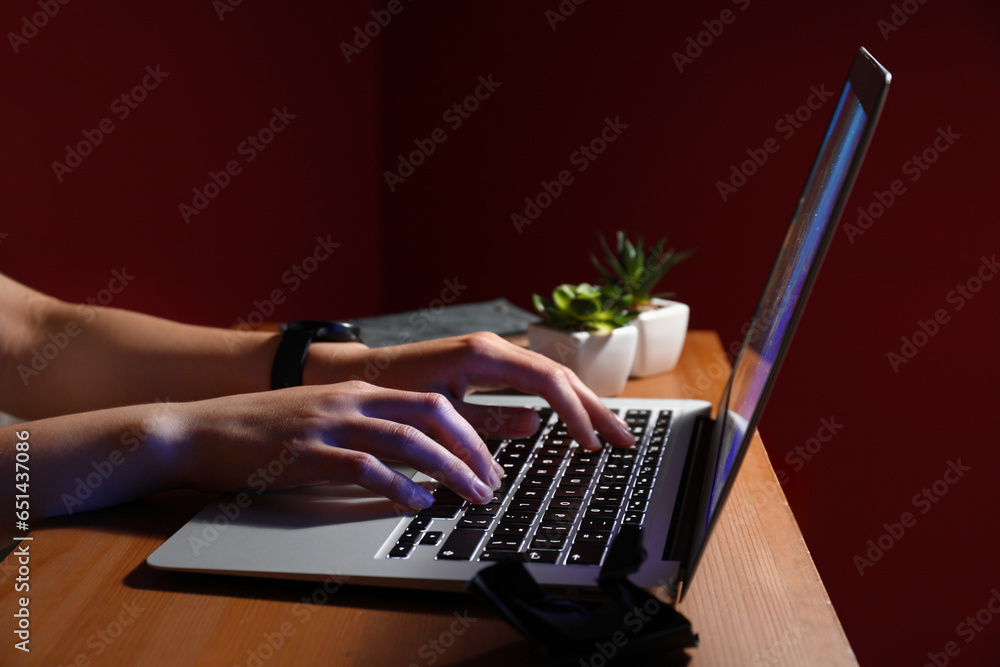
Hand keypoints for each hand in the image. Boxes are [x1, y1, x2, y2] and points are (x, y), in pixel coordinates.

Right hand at [176, 381, 503, 510]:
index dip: (469, 430)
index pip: (432, 402)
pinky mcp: (306, 453)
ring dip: (449, 469)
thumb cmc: (258, 428)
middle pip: (432, 413)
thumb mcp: (320, 415)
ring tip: (472, 494)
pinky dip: (398, 485)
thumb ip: (362, 426)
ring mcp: (329, 425)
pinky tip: (418, 502)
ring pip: (408, 440)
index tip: (489, 459)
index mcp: (358, 390)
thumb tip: (407, 456)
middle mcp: (350, 401)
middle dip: (472, 447)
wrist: (195, 428)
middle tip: (492, 479)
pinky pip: (365, 467)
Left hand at [304, 332, 635, 450]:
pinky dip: (559, 400)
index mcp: (484, 354)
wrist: (363, 373)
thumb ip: (486, 420)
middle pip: (561, 376)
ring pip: (552, 377)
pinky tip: (573, 418)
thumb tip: (534, 427)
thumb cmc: (391, 390)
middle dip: (594, 408)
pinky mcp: (489, 364)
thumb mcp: (438, 411)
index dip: (575, 414)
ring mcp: (494, 353)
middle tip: (624, 439)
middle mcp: (494, 347)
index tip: (590, 444)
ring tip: (610, 431)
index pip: (549, 382)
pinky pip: (535, 381)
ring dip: (583, 404)